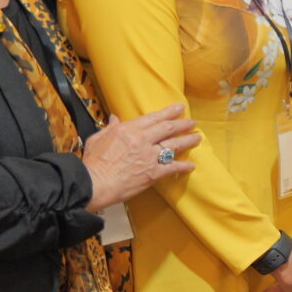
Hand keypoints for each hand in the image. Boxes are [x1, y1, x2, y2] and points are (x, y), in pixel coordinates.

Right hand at [82, 104, 200, 210]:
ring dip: (188, 141)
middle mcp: (143, 141)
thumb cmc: (93, 162)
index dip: (169, 112)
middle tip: (192, 122)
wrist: (95, 183)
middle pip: (168, 129)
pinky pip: (173, 168)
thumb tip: (115, 118)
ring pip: (174, 145)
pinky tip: (191, 166)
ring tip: (197, 138)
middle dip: (182, 124)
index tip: (179, 108)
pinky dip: (183, 166)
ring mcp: (150, 157)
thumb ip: (110, 128)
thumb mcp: (98, 139)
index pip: (154, 118)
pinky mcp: (153, 173)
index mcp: (129, 130)